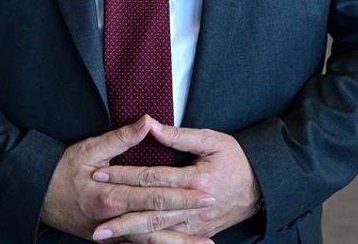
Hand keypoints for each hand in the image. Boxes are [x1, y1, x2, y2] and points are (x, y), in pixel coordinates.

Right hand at [40, 116, 214, 240]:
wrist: (34, 196)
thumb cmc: (60, 170)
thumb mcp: (88, 149)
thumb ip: (121, 138)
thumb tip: (147, 121)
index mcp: (112, 195)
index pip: (155, 195)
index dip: (182, 195)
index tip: (205, 192)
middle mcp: (113, 219)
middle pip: (158, 220)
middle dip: (187, 217)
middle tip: (212, 211)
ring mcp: (111, 233)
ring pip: (150, 240)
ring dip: (178, 242)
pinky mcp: (108, 239)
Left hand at [91, 121, 261, 242]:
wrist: (262, 187)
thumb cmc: (237, 159)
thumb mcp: (212, 141)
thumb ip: (178, 136)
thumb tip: (149, 124)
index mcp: (195, 178)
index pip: (152, 177)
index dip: (125, 174)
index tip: (101, 172)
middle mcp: (194, 205)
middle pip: (151, 212)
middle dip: (121, 217)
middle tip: (95, 222)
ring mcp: (196, 223)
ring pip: (158, 232)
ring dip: (130, 234)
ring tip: (104, 237)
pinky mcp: (198, 233)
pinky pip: (170, 241)